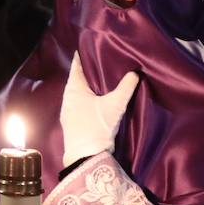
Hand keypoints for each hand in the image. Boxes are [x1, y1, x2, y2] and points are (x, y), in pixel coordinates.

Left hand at [60, 51, 139, 166]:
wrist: (85, 156)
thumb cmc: (97, 126)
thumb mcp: (115, 105)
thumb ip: (126, 88)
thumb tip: (135, 73)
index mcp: (74, 89)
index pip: (77, 67)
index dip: (83, 57)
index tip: (89, 48)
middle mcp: (67, 98)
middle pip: (76, 79)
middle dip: (86, 71)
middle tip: (99, 61)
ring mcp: (67, 111)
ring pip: (77, 92)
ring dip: (86, 86)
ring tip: (99, 79)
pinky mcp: (71, 122)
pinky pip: (78, 103)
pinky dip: (86, 98)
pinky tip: (95, 100)